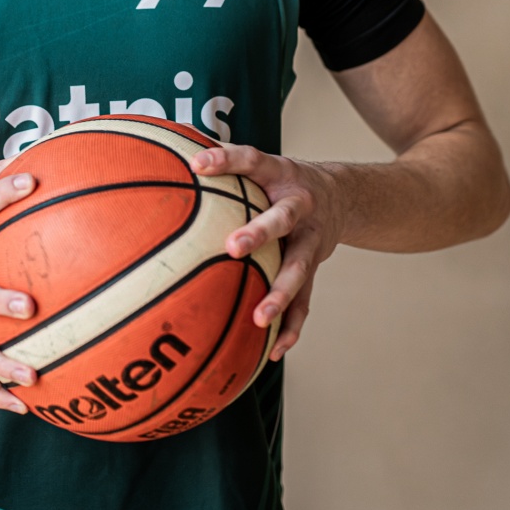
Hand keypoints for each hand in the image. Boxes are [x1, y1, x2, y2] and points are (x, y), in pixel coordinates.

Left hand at [188, 143, 345, 361]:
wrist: (342, 196)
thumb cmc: (280, 182)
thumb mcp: (260, 166)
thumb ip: (222, 164)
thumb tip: (167, 158)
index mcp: (279, 174)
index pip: (252, 160)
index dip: (226, 160)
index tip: (197, 165)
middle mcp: (299, 205)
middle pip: (282, 218)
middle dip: (260, 233)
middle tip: (232, 248)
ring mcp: (311, 239)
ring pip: (299, 267)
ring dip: (280, 293)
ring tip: (260, 317)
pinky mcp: (315, 268)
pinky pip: (306, 301)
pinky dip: (291, 326)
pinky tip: (274, 350)